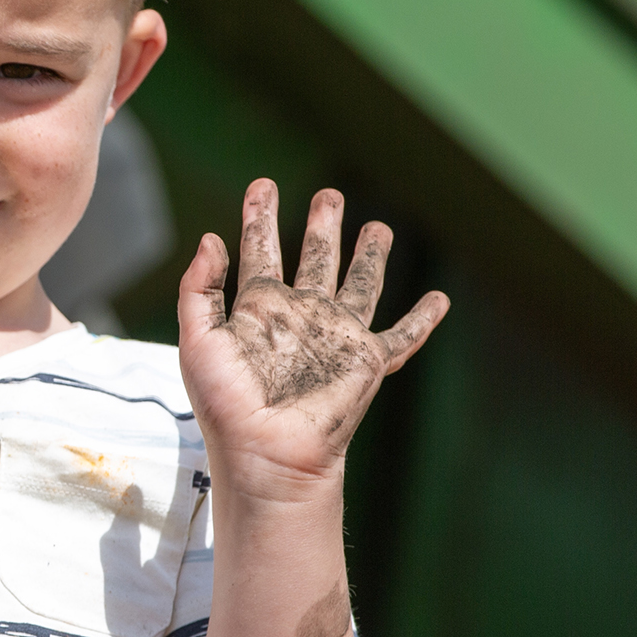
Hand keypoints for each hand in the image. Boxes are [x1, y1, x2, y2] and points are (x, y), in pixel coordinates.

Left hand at [178, 180, 446, 494]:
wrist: (265, 452)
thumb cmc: (226, 404)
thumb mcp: (197, 339)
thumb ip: (198, 288)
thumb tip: (210, 238)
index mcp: (258, 309)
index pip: (261, 250)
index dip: (261, 217)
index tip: (263, 184)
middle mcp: (301, 315)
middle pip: (316, 257)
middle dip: (322, 225)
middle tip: (329, 194)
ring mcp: (337, 336)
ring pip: (360, 284)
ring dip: (370, 255)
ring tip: (378, 226)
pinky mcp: (367, 361)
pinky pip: (403, 336)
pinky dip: (423, 319)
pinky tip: (439, 299)